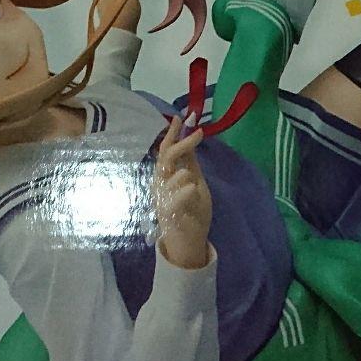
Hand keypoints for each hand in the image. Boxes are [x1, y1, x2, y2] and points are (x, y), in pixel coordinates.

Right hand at [153, 117, 212, 270]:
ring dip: (184, 174)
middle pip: (166, 159)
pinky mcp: (169, 214)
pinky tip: (192, 189)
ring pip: (169, 177)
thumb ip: (191, 163)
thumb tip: (190, 138)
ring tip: (193, 182)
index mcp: (167, 176)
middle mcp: (162, 185)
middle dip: (182, 144)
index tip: (181, 117)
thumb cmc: (192, 211)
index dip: (172, 134)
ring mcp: (163, 199)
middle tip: (198, 133)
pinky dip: (184, 192)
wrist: (190, 243)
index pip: (166, 150)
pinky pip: (175, 199)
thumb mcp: (195, 182)